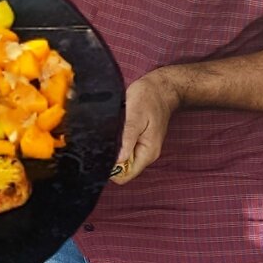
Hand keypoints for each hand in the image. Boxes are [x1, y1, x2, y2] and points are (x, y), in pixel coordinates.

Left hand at [112, 68, 181, 184]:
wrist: (161, 88)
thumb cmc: (148, 98)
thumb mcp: (135, 117)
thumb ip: (127, 140)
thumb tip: (118, 161)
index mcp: (147, 152)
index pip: (126, 175)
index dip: (111, 169)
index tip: (102, 155)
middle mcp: (146, 154)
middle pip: (123, 169)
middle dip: (111, 158)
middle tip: (104, 140)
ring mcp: (143, 148)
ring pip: (122, 159)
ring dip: (114, 149)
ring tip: (111, 132)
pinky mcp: (140, 140)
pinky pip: (125, 149)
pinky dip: (117, 142)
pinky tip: (115, 130)